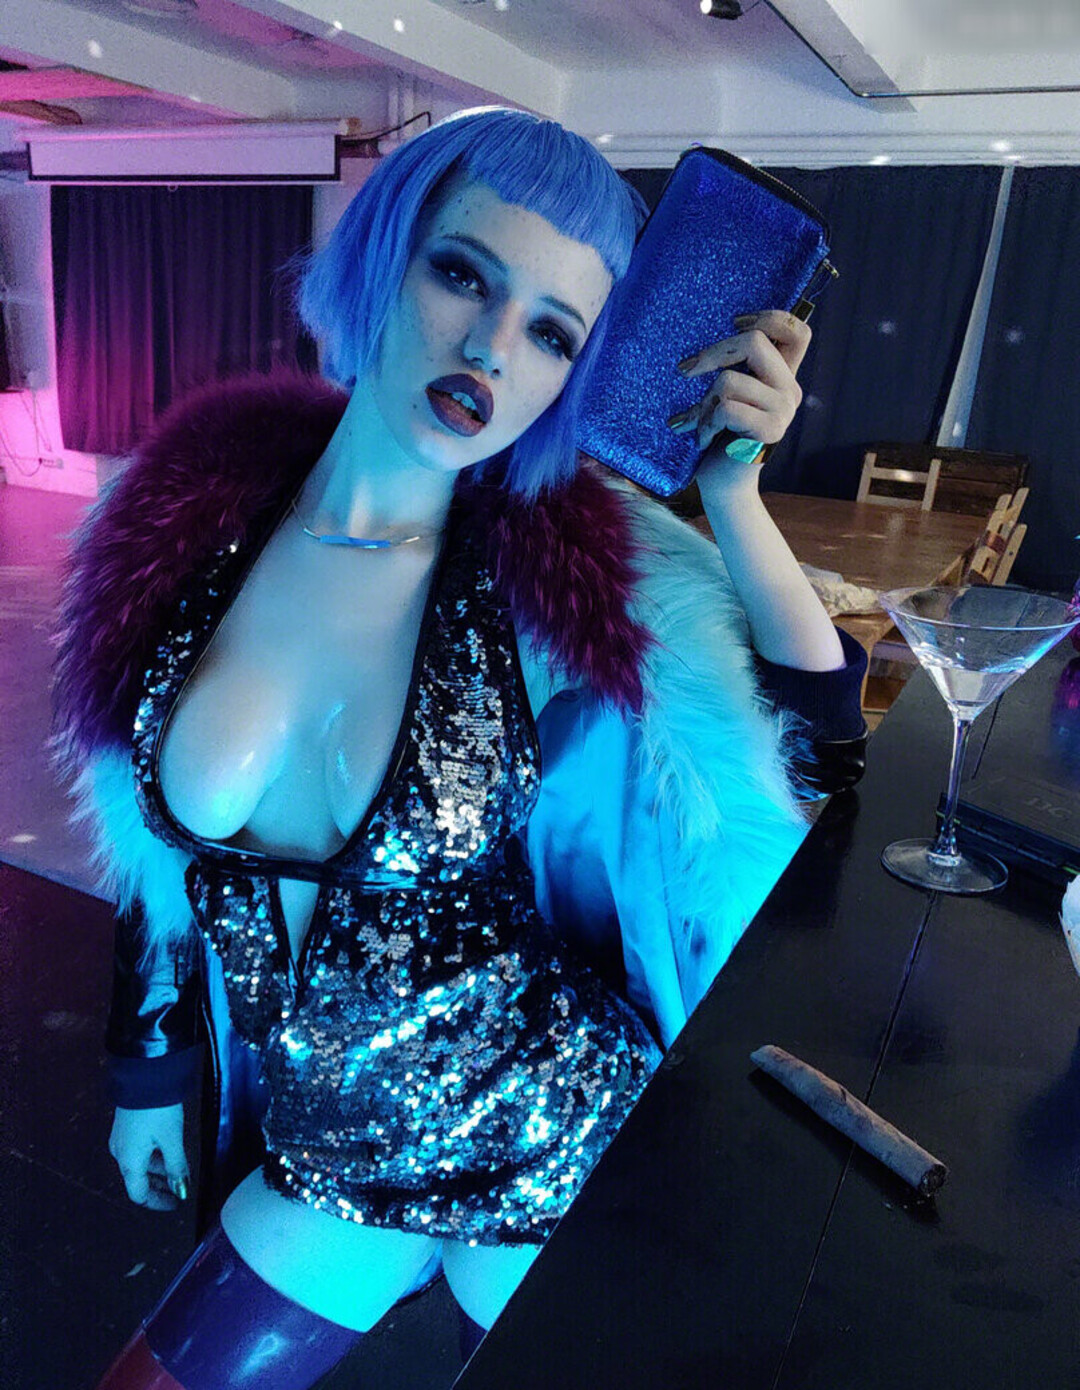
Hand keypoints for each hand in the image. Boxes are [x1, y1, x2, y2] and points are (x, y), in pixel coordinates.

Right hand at [109, 1104, 188, 1209]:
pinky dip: (153, 1156)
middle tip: (177, 1190)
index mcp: (129, 1162)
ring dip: (157, 1170)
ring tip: (177, 1170)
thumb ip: (176, 1167)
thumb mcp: (172, 1140)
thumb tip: (181, 1190)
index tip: (174, 1204)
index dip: (157, 1202)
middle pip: (137, 1179)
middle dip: (158, 1187)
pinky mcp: (126, 1126)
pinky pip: (138, 1150)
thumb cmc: (157, 1109)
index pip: (138, 1193)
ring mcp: (121, 1139)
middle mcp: (120, 1153)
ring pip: (139, 1163)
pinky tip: (168, 1152)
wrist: (144, 1077)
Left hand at [668, 309, 811, 492]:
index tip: (735, 322)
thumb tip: (706, 334)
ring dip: (702, 403)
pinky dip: (704, 423)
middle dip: (712, 353)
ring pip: (730, 380)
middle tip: (685, 370)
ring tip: (697, 422)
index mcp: (783, 377)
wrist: (723, 485)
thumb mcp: (727, 395)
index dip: (770, 317)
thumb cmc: (718, 438)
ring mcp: (783, 411)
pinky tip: (701, 439)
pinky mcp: (770, 431)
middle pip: (754, 342)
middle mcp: (789, 390)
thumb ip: (734, 368)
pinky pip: (727, 408)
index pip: (798, 331)